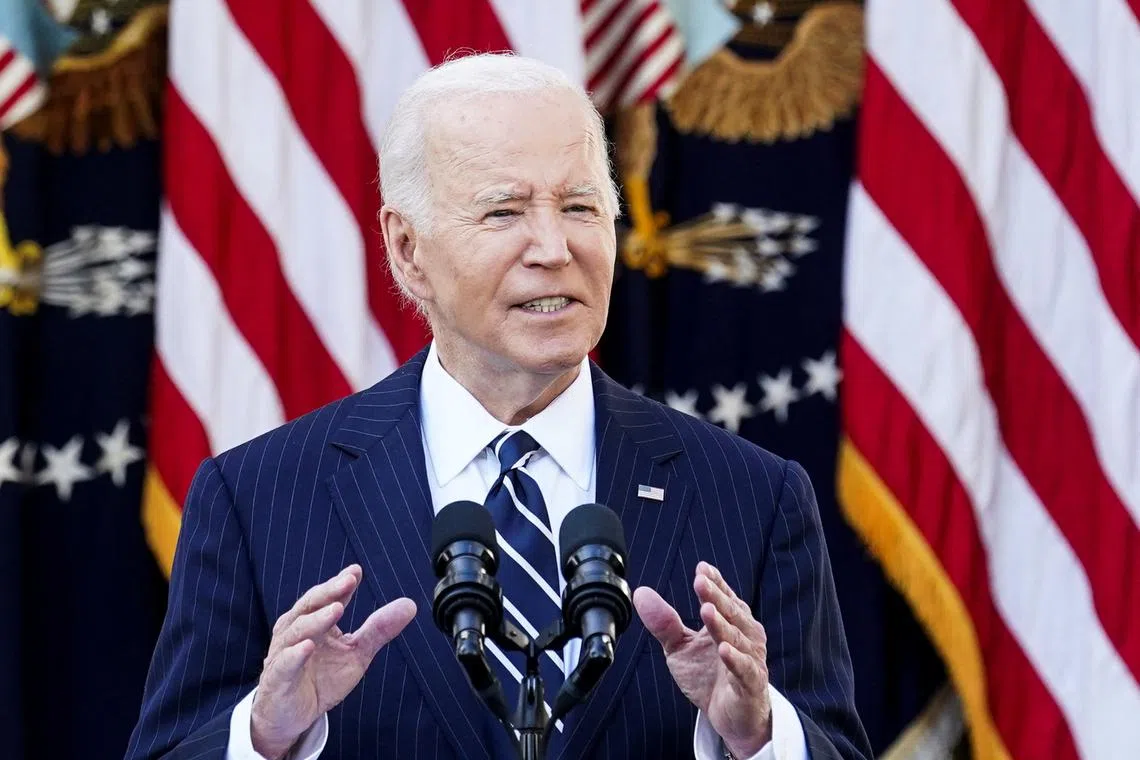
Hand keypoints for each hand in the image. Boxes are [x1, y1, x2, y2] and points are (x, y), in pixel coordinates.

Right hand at [250, 565, 415, 759]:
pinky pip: (284, 663)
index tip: (356, 571)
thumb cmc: (321, 679)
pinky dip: (294, 654)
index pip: (328, 597)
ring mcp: (284, 653)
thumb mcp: (356, 654)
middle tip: (348, 580)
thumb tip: (410, 605)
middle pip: (310, 605)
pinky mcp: (277, 678)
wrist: (291, 716)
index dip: (341, 584)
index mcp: (315, 621)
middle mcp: (296, 631)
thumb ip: (379, 630)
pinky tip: (307, 646)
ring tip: (336, 609)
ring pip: (297, 630)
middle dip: (329, 591)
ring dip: (317, 618)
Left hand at [633, 562, 770, 758]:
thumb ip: (664, 622)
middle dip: (715, 596)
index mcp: (729, 622)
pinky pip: (744, 669)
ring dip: (721, 624)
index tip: (701, 568)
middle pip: (729, 612)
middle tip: (700, 581)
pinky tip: (723, 649)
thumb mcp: (680, 648)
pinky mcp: (750, 684)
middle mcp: (744, 635)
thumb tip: (640, 592)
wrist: (731, 717)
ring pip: (736, 637)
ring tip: (707, 610)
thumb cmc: (710, 677)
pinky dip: (735, 659)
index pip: (723, 597)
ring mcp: (750, 659)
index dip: (714, 583)